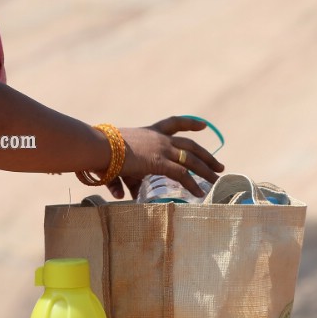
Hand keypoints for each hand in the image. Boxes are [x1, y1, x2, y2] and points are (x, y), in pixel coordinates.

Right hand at [110, 116, 224, 199]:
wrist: (97, 146)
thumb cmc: (101, 152)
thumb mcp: (118, 162)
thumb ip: (124, 179)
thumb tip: (122, 195)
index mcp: (150, 131)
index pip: (174, 123)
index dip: (190, 124)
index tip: (203, 126)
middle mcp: (159, 138)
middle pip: (191, 145)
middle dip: (207, 156)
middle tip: (219, 165)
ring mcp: (161, 149)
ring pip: (191, 160)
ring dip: (206, 171)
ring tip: (217, 180)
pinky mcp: (159, 162)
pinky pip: (182, 174)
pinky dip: (192, 184)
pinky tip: (200, 192)